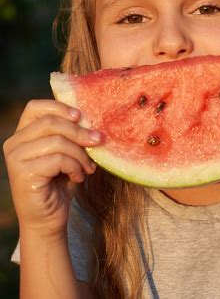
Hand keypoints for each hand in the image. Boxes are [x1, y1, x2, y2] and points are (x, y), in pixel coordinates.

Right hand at [3, 99, 100, 236]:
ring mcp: (16, 158)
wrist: (48, 220)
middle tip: (98, 140)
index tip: (80, 115)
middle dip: (79, 131)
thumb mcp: (65, 153)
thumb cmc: (59, 184)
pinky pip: (58, 159)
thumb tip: (91, 118)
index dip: (58, 107)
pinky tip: (78, 177)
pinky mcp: (23, 174)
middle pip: (50, 122)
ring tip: (88, 167)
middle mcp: (14, 143)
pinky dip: (75, 167)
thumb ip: (70, 134)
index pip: (35, 107)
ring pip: (57, 141)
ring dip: (80, 154)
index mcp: (22, 134)